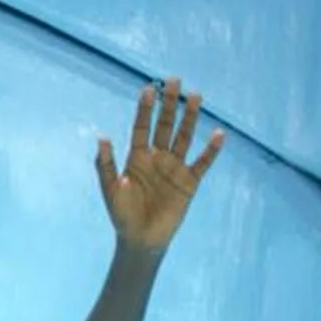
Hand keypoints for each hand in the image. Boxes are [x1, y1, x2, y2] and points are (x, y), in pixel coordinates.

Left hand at [98, 79, 223, 253]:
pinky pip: (203, 163)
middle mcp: (157, 158)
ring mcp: (174, 168)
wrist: (141, 239)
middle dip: (169, 104)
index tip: (149, 89)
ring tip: (196, 96)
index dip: (145, 108)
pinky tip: (218, 134)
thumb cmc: (122, 215)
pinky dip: (211, 150)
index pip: (142, 126)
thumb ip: (106, 164)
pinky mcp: (189, 183)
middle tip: (174, 81)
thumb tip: (102, 138)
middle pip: (165, 125)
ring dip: (190, 118)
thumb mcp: (110, 189)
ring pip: (184, 137)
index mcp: (137, 157)